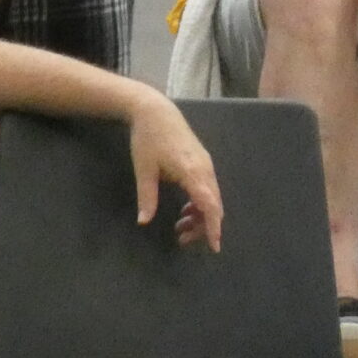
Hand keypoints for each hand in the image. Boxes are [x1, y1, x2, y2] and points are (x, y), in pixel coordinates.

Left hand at [129, 94, 223, 251]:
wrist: (156, 111)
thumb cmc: (148, 138)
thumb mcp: (144, 169)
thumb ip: (147, 197)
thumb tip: (144, 221)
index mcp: (192, 171)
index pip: (209, 205)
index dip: (213, 227)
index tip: (214, 246)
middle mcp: (205, 169)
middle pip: (213, 205)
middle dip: (203, 226)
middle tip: (181, 238)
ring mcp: (205, 164)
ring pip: (211, 198)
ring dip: (200, 215)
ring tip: (180, 226)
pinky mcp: (202, 162)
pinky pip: (208, 188)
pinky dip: (199, 203)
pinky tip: (184, 210)